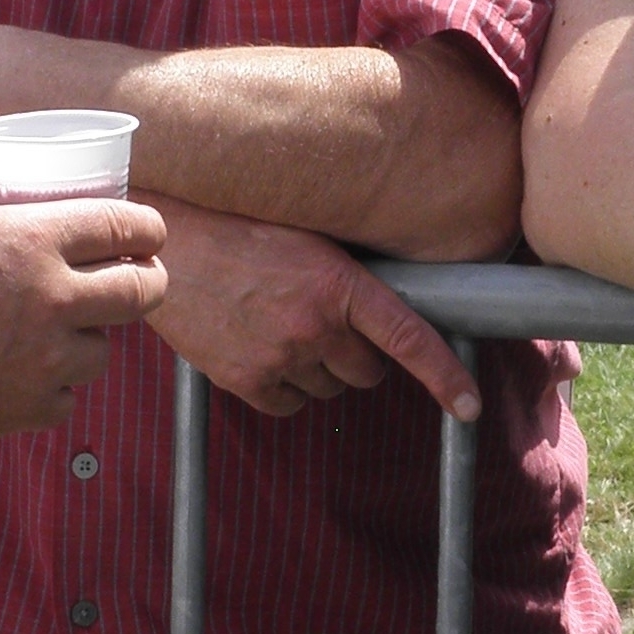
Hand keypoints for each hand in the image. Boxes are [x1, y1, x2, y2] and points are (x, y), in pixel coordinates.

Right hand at [0, 188, 164, 444]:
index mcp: (32, 239)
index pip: (126, 227)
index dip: (148, 229)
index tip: (148, 236)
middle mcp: (53, 298)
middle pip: (144, 292)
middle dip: (149, 282)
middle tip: (137, 281)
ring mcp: (45, 359)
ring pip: (104, 350)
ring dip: (87, 339)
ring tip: (53, 334)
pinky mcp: (26, 408)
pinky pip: (65, 398)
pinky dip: (51, 386)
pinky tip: (19, 374)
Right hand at [146, 200, 479, 422]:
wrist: (164, 245)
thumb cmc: (235, 227)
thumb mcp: (305, 238)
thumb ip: (346, 275)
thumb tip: (386, 308)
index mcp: (338, 283)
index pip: (410, 338)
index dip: (446, 377)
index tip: (468, 406)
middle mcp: (314, 326)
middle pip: (368, 372)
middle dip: (356, 354)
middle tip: (324, 322)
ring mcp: (279, 357)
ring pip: (329, 388)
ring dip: (317, 367)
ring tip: (279, 324)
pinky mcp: (244, 380)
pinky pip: (289, 404)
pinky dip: (284, 386)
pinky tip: (260, 348)